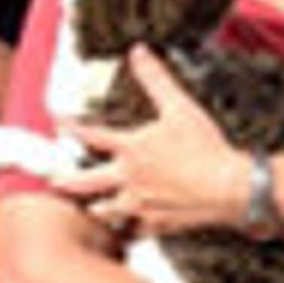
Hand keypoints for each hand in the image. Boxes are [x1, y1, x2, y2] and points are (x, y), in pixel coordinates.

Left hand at [53, 44, 249, 234]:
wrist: (229, 188)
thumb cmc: (205, 147)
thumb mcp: (179, 105)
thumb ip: (155, 79)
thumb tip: (138, 53)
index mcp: (131, 149)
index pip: (91, 136)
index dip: (71, 127)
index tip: (58, 124)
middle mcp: (129, 179)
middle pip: (86, 181)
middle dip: (67, 180)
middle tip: (54, 181)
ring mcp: (141, 205)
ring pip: (107, 211)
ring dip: (97, 208)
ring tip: (91, 208)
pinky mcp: (158, 224)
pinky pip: (137, 230)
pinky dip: (132, 229)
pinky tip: (132, 228)